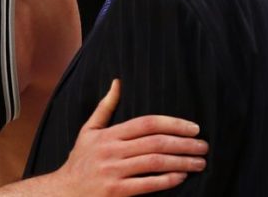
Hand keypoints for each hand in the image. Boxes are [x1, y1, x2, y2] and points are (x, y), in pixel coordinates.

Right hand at [52, 79, 207, 195]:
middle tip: (203, 146)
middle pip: (155, 142)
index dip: (173, 123)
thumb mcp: (88, 131)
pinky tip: (181, 177)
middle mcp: (111, 151)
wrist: (63, 192)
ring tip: (199, 162)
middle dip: (184, 143)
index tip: (193, 128)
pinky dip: (167, 180)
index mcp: (108, 134)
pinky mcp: (116, 192)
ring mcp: (113, 172)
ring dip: (182, 162)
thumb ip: (105, 107)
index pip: (146, 123)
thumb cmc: (80, 160)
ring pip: (154, 163)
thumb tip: (117, 82)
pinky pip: (147, 184)